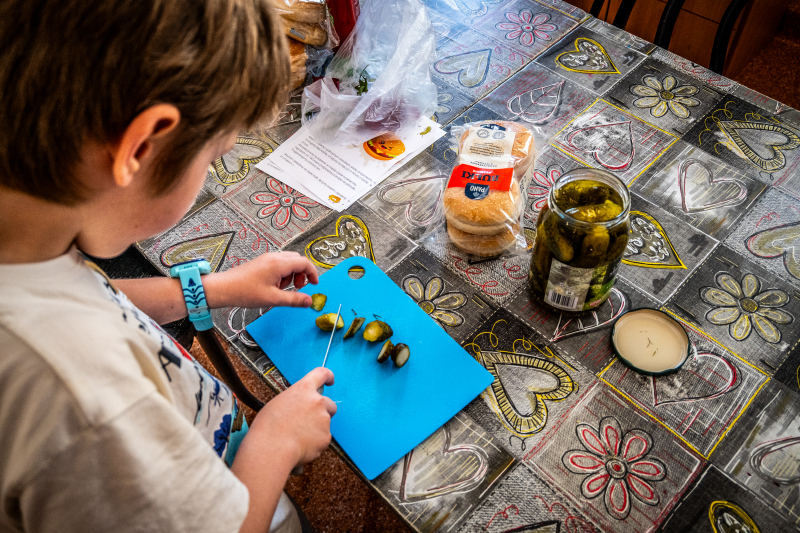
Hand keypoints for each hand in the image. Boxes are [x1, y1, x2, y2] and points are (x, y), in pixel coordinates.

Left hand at [203, 251, 318, 308]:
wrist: (224, 288)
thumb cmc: (245, 292)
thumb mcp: (273, 299)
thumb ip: (294, 299)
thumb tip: (309, 301)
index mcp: (279, 264)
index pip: (304, 263)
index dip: (312, 273)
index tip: (314, 284)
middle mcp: (274, 257)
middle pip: (297, 260)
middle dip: (302, 274)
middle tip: (298, 288)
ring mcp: (267, 258)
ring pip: (288, 262)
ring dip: (292, 274)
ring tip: (283, 289)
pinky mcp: (262, 262)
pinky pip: (279, 264)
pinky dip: (283, 274)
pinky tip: (275, 286)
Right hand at [247, 367, 336, 466]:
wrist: (272, 449)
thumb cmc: (268, 427)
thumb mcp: (278, 403)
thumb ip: (295, 401)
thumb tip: (300, 407)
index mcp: (304, 389)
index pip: (321, 374)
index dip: (327, 376)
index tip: (330, 380)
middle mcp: (317, 402)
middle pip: (329, 403)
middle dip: (323, 411)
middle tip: (308, 421)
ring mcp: (324, 420)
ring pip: (325, 423)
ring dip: (316, 428)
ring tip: (297, 436)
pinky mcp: (326, 437)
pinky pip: (322, 439)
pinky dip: (315, 443)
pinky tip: (300, 446)